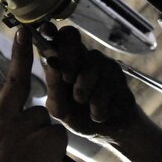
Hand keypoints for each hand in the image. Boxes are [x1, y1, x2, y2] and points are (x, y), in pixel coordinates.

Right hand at [0, 26, 66, 161]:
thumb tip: (9, 128)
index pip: (3, 95)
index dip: (17, 73)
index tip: (24, 35)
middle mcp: (0, 117)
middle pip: (24, 93)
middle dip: (26, 74)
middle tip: (29, 42)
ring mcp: (25, 126)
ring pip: (45, 121)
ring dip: (43, 140)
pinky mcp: (48, 137)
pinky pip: (58, 136)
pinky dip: (54, 151)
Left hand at [40, 24, 138, 138]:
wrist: (108, 132)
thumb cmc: (79, 116)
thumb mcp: (59, 108)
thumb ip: (53, 86)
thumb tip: (51, 60)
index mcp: (60, 62)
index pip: (53, 37)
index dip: (49, 30)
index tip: (45, 29)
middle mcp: (79, 57)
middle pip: (70, 36)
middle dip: (67, 57)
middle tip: (67, 79)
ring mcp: (100, 63)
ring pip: (89, 64)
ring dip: (83, 91)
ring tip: (84, 104)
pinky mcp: (117, 74)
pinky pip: (105, 85)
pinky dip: (98, 106)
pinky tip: (98, 113)